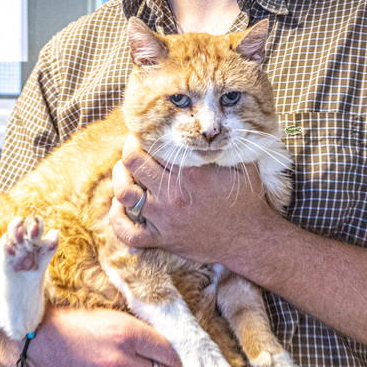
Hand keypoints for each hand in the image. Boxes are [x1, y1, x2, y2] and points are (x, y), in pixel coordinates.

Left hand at [109, 134, 272, 264]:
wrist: (249, 240)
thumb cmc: (247, 201)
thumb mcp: (244, 165)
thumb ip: (228, 145)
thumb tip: (216, 125)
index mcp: (190, 173)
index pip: (152, 146)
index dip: (143, 136)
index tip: (145, 133)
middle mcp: (172, 194)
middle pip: (132, 164)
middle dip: (129, 151)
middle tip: (133, 148)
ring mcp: (165, 219)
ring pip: (124, 194)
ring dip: (119, 179)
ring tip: (124, 172)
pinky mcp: (163, 239)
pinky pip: (128, 233)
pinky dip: (117, 220)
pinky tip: (119, 207)